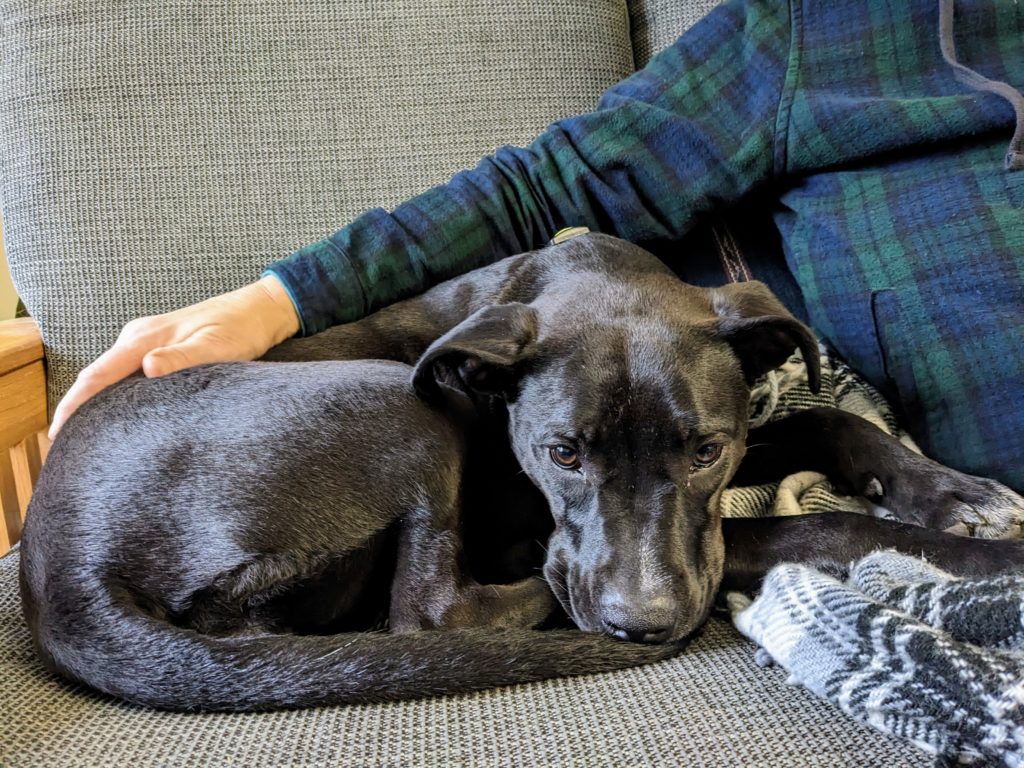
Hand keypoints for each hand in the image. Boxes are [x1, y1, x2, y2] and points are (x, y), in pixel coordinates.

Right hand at [49, 275, 299, 437]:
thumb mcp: (217, 346)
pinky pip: (125, 372)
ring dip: (94, 401)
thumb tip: (147, 368)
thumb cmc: (242, 328)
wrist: (260, 308)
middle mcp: (137, 336)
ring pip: (109, 374)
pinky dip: (113, 393)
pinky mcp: (158, 346)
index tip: (58, 435)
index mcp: (144, 338)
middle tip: (63, 447)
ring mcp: (146, 339)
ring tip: (84, 437)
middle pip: (95, 376)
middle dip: (75, 408)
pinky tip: (117, 413)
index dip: (74, 406)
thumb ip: (183, 357)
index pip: (97, 375)